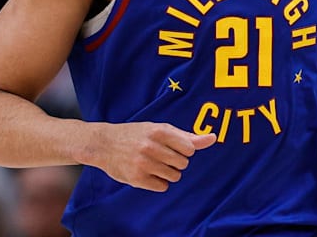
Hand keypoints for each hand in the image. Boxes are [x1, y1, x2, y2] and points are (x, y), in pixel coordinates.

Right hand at [91, 122, 215, 192]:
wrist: (103, 144)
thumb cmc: (136, 134)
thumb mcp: (160, 129)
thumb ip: (187, 136)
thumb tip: (213, 138)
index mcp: (159, 131)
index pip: (189, 149)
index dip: (183, 150)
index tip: (171, 147)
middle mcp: (151, 146)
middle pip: (183, 164)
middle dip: (175, 161)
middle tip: (160, 155)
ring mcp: (143, 163)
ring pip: (175, 176)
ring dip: (168, 172)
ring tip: (153, 164)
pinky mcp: (137, 178)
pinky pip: (162, 187)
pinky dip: (158, 182)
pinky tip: (147, 173)